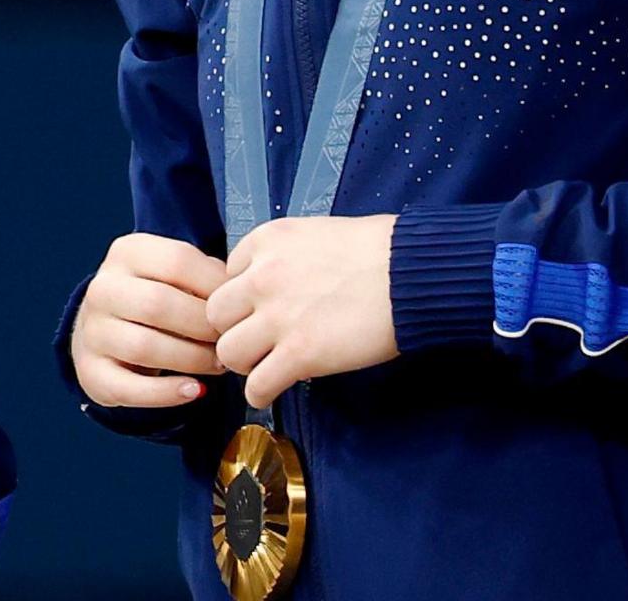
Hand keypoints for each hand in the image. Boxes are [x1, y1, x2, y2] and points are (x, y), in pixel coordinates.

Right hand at [69, 233, 228, 408]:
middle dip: (204, 327)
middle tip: (229, 342)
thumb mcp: (175, 274)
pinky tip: (195, 390)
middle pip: (158, 304)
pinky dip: (167, 393)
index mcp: (127, 253)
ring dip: (192, 360)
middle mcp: (102, 288)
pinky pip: (130, 388)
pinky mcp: (91, 372)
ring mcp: (92, 331)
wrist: (106, 329)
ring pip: (144, 347)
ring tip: (218, 365)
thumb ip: (206, 277)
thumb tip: (240, 298)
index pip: (177, 261)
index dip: (216, 287)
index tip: (237, 308)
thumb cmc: (157, 298)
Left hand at [207, 214, 398, 408]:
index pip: (225, 276)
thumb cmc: (378, 251)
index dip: (241, 298)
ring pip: (227, 352)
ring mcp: (278, 316)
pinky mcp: (299, 353)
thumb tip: (275, 285)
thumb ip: (285, 257)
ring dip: (243, 363)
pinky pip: (256, 385)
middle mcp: (262, 276)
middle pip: (215, 314)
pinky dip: (260, 393)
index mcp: (266, 241)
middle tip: (255, 341)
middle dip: (232, 330)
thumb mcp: (317, 235)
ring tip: (264, 366)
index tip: (258, 310)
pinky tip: (271, 392)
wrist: (411, 273)